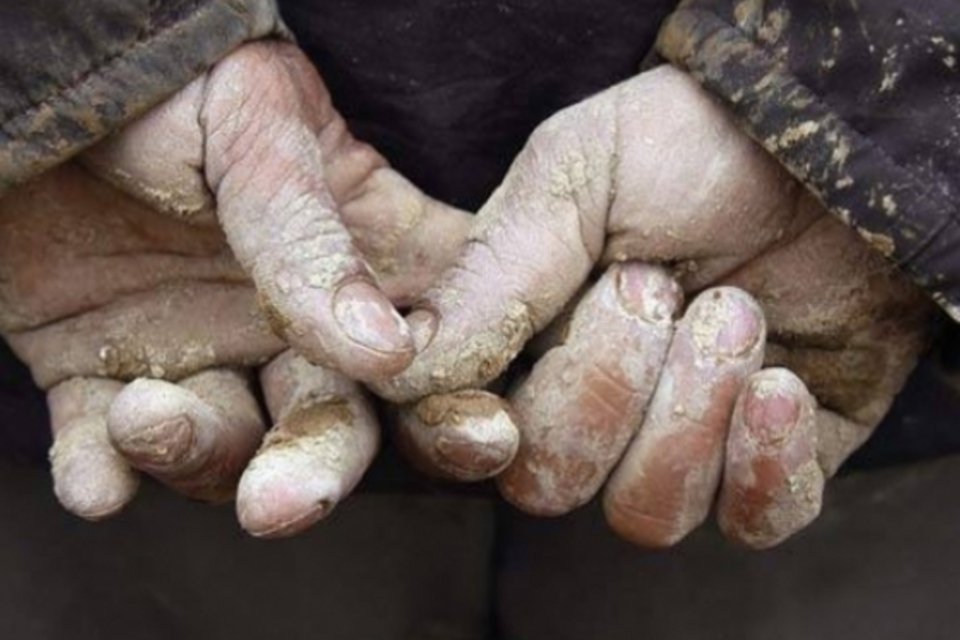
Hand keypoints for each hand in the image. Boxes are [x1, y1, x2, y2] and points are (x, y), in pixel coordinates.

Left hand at [0, 42, 470, 533]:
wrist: (29, 74)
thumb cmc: (167, 78)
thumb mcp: (252, 124)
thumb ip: (310, 233)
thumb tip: (388, 350)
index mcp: (355, 250)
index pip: (443, 333)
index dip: (466, 393)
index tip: (475, 434)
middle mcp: (291, 319)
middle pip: (339, 419)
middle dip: (319, 467)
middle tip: (280, 503)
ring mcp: (198, 348)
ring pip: (230, 445)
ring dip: (197, 456)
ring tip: (146, 414)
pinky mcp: (101, 371)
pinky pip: (107, 444)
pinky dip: (104, 471)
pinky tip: (97, 479)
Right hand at [372, 66, 933, 547]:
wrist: (834, 148)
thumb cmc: (695, 145)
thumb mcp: (579, 172)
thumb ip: (495, 270)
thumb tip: (404, 368)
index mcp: (523, 339)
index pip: (452, 430)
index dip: (461, 439)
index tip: (496, 417)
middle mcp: (589, 404)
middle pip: (544, 482)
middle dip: (602, 389)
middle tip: (654, 288)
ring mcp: (679, 440)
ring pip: (645, 513)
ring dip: (690, 412)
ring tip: (735, 315)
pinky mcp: (769, 463)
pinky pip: (752, 522)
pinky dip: (766, 462)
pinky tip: (782, 384)